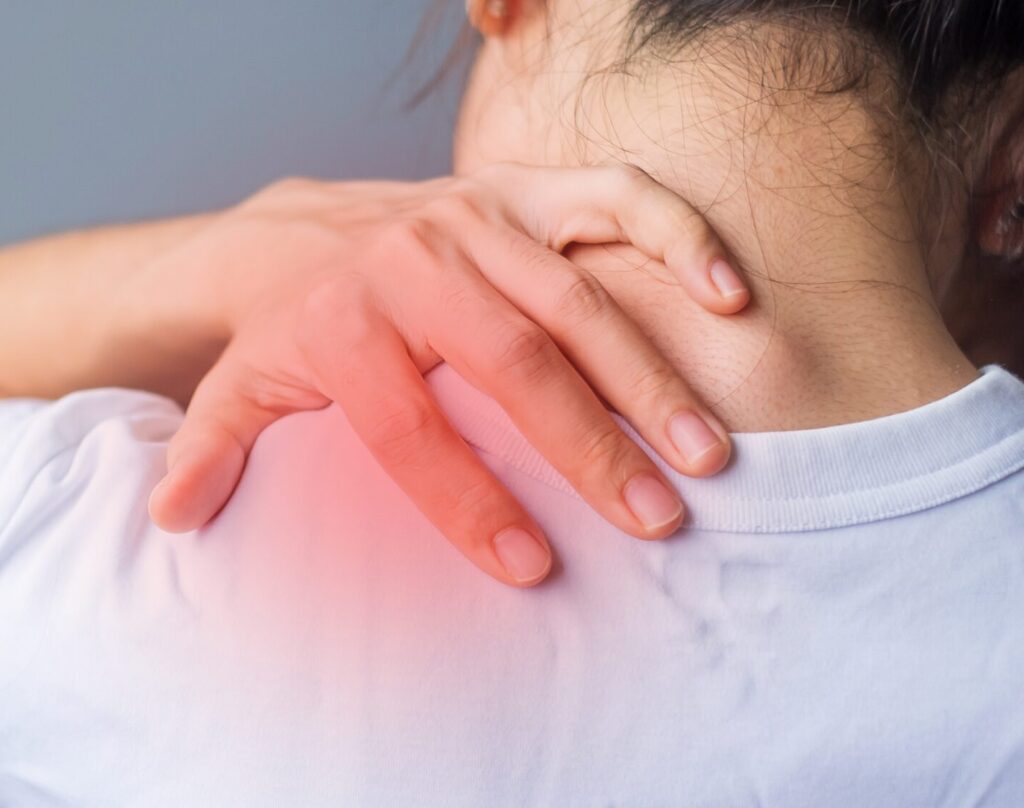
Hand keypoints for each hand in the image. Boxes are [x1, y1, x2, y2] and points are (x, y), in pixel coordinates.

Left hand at [146, 163, 749, 585]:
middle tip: (659, 519)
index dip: (467, 501)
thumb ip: (214, 448)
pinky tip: (727, 299)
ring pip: (578, 296)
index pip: (409, 425)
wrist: (307, 224)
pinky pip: (615, 199)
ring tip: (706, 452)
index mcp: (345, 322)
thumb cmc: (292, 322)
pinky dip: (678, 239)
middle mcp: (417, 262)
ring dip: (650, 375)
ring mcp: (479, 217)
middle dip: (591, 446)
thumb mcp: (241, 382)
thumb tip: (175, 519)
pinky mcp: (524, 189)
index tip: (533, 568)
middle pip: (514, 361)